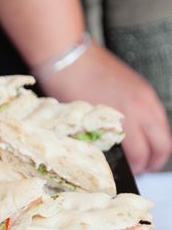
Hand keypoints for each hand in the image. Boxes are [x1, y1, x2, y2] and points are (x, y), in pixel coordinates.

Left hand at [40, 42, 171, 173]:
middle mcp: (142, 107)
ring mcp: (144, 95)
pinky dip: (151, 127)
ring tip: (140, 154)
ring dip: (155, 145)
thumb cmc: (66, 87)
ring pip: (163, 129)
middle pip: (162, 145)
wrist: (67, 55)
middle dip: (153, 161)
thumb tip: (106, 155)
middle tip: (140, 170)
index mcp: (125, 119)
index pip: (141, 155)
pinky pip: (156, 113)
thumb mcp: (81, 121)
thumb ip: (99, 139)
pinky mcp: (142, 86)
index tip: (128, 174)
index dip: (136, 169)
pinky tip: (137, 132)